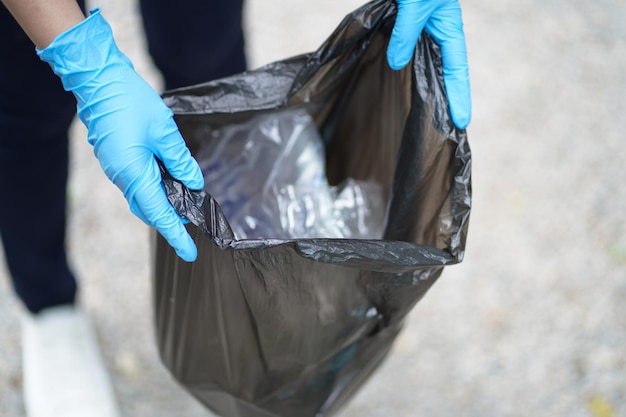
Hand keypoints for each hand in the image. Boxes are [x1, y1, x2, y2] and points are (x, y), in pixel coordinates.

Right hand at [38, 9, 203, 261]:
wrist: (98, 80)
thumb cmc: (130, 101)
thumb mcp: (164, 132)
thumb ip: (181, 161)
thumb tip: (195, 183)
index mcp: (133, 174)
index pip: (160, 214)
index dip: (177, 234)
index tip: (190, 252)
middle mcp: (121, 177)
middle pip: (149, 209)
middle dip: (171, 219)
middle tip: (194, 223)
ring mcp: (116, 168)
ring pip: (143, 196)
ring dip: (164, 203)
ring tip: (187, 203)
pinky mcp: (116, 158)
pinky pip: (137, 182)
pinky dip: (155, 188)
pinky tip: (171, 180)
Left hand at [387, 0, 470, 128]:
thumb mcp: (414, 5)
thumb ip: (406, 33)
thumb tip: (396, 64)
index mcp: (449, 26)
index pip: (456, 70)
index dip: (459, 97)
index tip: (461, 122)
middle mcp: (437, 30)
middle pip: (443, 70)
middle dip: (443, 97)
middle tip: (443, 126)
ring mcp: (421, 27)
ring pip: (423, 62)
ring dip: (422, 84)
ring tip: (422, 112)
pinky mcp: (403, 21)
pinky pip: (405, 49)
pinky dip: (403, 66)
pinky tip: (397, 80)